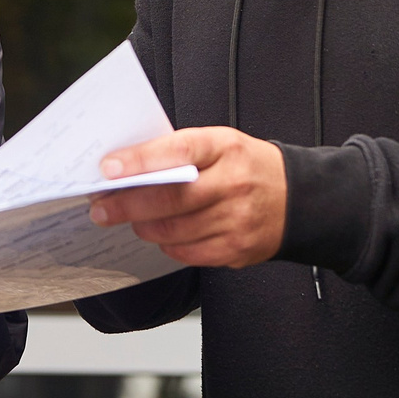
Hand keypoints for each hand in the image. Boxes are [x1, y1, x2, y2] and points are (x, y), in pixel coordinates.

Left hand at [87, 126, 287, 267]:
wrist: (297, 199)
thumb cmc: (247, 166)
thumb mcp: (220, 144)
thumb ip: (179, 152)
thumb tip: (127, 168)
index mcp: (226, 148)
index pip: (178, 151)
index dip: (140, 160)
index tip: (108, 168)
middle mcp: (234, 184)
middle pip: (171, 198)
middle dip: (128, 205)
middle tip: (101, 208)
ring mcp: (237, 220)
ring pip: (175, 231)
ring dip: (144, 226)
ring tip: (131, 219)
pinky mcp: (237, 250)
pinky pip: (188, 253)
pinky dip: (168, 244)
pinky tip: (162, 234)